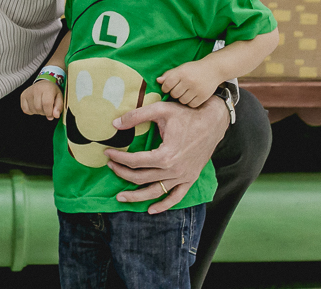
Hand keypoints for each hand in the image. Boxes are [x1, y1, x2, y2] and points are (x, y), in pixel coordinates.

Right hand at [20, 80, 62, 119]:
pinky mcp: (23, 95)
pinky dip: (31, 111)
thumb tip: (56, 115)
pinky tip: (35, 106)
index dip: (49, 112)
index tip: (51, 115)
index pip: (46, 104)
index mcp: (47, 88)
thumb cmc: (52, 91)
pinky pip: (25, 109)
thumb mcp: (59, 97)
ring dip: (38, 112)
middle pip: (39, 108)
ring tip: (41, 106)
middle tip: (47, 109)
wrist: (43, 83)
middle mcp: (36, 89)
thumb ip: (59, 107)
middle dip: (44, 112)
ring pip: (32, 109)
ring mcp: (28, 92)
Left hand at [105, 98, 228, 213]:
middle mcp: (174, 170)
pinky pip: (176, 197)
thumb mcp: (160, 109)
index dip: (119, 158)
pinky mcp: (190, 178)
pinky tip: (151, 210)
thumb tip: (115, 125)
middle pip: (141, 178)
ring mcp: (183, 177)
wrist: (213, 121)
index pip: (135, 162)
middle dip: (122, 173)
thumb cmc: (186, 114)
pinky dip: (164, 205)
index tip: (108, 153)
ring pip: (155, 192)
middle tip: (110, 167)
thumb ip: (136, 116)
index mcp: (165, 155)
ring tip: (121, 197)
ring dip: (137, 196)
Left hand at [159, 60, 219, 107]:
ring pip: (182, 101)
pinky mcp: (203, 96)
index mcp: (182, 72)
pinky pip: (191, 104)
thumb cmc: (195, 69)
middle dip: (174, 93)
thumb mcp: (182, 68)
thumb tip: (158, 80)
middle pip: (174, 94)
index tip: (168, 88)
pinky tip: (192, 96)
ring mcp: (196, 89)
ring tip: (186, 92)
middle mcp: (189, 81)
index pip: (167, 84)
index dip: (165, 88)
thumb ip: (169, 74)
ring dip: (182, 98)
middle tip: (179, 89)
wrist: (213, 69)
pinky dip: (190, 102)